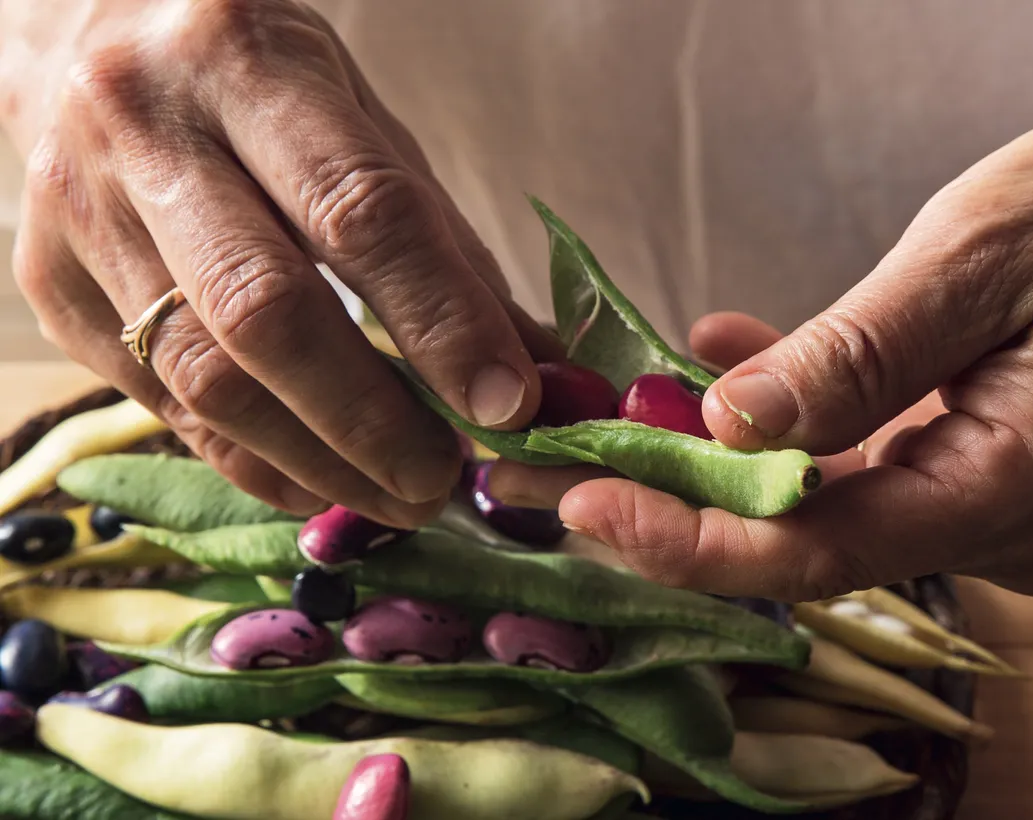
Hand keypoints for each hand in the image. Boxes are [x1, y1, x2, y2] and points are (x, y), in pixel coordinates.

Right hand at [0, 0, 557, 526]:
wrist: (73, 29)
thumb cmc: (253, 75)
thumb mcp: (361, 117)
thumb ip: (444, 240)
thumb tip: (537, 368)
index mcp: (244, 61)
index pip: (359, 211)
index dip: (443, 321)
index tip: (509, 404)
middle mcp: (143, 130)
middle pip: (266, 313)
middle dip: (373, 420)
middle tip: (446, 478)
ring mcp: (80, 213)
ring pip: (203, 377)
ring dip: (316, 461)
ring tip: (399, 497)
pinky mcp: (48, 286)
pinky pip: (160, 402)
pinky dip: (252, 459)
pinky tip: (318, 480)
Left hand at [492, 69, 1032, 599]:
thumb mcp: (972, 259)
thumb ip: (853, 359)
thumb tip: (736, 430)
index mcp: (1022, 486)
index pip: (825, 550)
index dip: (695, 540)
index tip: (588, 511)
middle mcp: (1018, 529)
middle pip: (821, 542)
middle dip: (694, 506)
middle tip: (576, 468)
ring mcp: (1010, 511)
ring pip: (837, 507)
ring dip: (738, 459)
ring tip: (637, 408)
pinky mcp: (994, 475)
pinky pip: (874, 468)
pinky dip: (800, 428)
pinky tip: (731, 365)